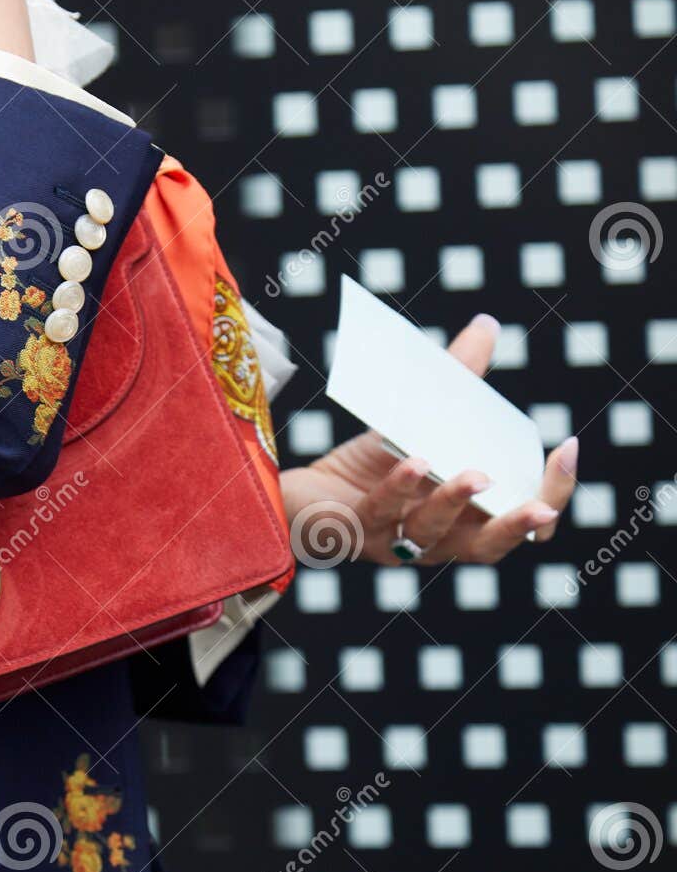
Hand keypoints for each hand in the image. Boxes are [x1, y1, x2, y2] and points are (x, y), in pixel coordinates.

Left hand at [282, 313, 578, 565]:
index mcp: (465, 517)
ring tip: (477, 475)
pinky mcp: (353, 531)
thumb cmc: (371, 462)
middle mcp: (436, 539)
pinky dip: (400, 489)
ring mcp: (394, 541)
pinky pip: (381, 513)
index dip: (550, 494)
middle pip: (487, 545)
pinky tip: (413, 462)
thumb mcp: (420, 419)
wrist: (304, 490)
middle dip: (517, 522)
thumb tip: (486, 326)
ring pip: (434, 533)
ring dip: (457, 503)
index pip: (519, 521)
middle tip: (542, 506)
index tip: (567, 450)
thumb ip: (458, 378)